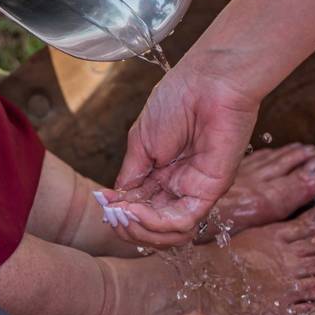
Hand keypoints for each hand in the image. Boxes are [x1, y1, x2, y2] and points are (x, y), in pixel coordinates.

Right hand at [100, 57, 259, 246]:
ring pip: (168, 232)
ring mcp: (195, 189)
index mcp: (161, 172)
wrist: (207, 82)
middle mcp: (178, 185)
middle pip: (152, 225)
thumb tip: (116, 201)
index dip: (120, 212)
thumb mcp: (141, 141)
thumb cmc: (177, 100)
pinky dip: (156, 224)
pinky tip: (137, 211)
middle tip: (111, 214)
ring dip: (139, 230)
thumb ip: (132, 174)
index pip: (139, 207)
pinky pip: (184, 221)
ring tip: (122, 215)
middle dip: (126, 226)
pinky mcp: (211, 190)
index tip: (102, 203)